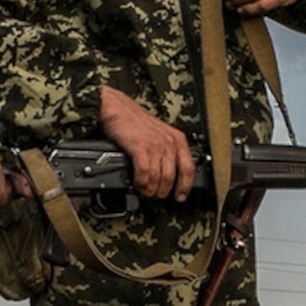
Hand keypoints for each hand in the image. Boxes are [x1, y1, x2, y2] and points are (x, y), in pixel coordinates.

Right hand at [99, 83, 193, 201]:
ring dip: (150, 190)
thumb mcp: (159, 134)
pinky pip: (145, 173)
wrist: (117, 108)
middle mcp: (169, 142)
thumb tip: (168, 175)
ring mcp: (156, 145)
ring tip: (144, 191)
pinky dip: (141, 182)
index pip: (188, 169)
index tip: (180, 197)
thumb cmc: (135, 121)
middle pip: (171, 178)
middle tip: (154, 196)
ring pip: (159, 178)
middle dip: (162, 192)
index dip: (184, 187)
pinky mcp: (140, 147)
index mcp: (177, 139)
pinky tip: (138, 183)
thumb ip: (166, 152)